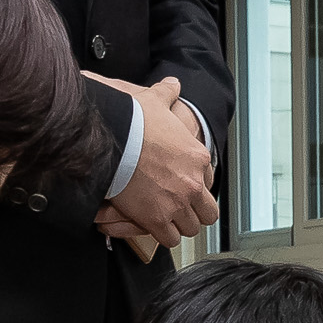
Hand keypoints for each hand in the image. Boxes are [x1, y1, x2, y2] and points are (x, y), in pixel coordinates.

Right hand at [83, 73, 217, 247]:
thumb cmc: (133, 120)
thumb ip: (167, 94)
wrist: (112, 138)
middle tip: (181, 210)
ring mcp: (177, 204)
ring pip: (191, 228)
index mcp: (198, 158)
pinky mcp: (157, 219)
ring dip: (179, 225)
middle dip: (195, 213)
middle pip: (208, 213)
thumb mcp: (155, 101)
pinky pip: (170, 239)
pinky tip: (153, 227)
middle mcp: (193, 184)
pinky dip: (162, 235)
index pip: (209, 182)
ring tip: (165, 220)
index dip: (196, 186)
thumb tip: (173, 84)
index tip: (183, 186)